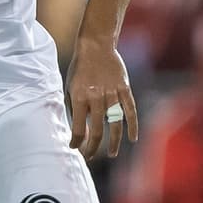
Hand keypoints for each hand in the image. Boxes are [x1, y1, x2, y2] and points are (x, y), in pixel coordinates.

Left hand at [66, 39, 137, 158]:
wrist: (95, 46)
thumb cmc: (80, 68)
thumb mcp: (70, 86)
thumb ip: (73, 106)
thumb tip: (77, 127)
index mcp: (79, 97)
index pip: (78, 127)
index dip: (76, 141)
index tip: (75, 148)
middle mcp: (96, 98)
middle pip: (97, 130)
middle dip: (93, 147)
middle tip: (90, 156)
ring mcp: (112, 94)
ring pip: (115, 124)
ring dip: (113, 142)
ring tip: (111, 154)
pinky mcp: (125, 89)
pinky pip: (130, 111)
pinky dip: (132, 126)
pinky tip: (132, 139)